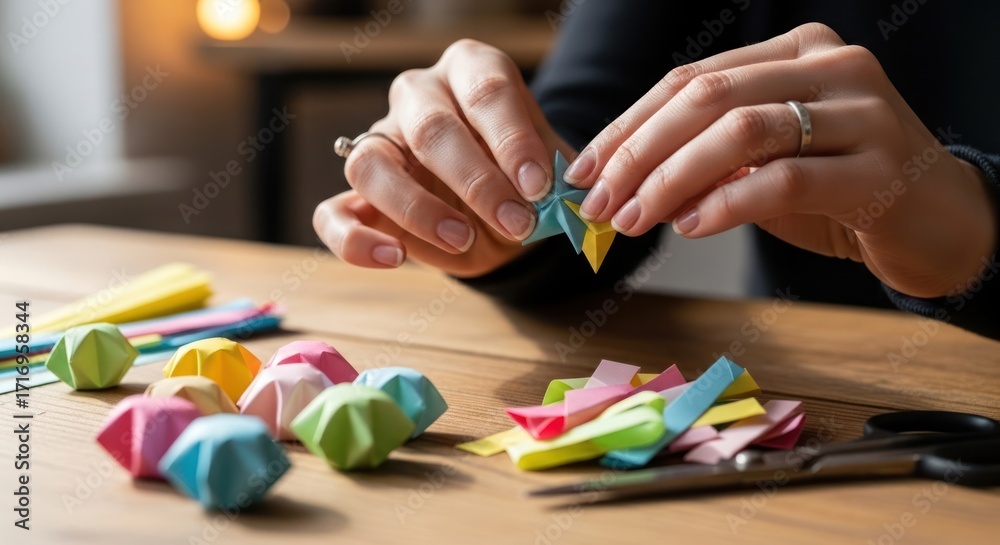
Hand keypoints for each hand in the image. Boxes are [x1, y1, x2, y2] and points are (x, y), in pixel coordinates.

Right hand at [313, 40, 572, 277]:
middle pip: (431, 128)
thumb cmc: (527, 180)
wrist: (506, 210)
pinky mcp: (358, 194)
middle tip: (518, 223)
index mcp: (471, 71)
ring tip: (463, 240)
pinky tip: (395, 258)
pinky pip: (332, 214)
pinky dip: (355, 242)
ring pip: (371, 163)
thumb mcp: (551, 174)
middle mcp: (419, 95)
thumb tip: (562, 205)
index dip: (512, 140)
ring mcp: (380, 140)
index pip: (486, 90)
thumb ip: (554, 185)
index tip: (539, 187)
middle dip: (478, 182)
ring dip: (418, 209)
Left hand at [563, 23, 995, 297]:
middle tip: (600, 201)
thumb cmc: (839, 192)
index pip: (690, 80)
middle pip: (708, 98)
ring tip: (635, 218)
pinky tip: (691, 227)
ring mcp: (861, 112)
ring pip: (742, 132)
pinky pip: (784, 180)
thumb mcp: (764, 165)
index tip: (586, 170)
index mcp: (796, 52)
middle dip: (640, 152)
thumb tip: (620, 182)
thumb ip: (706, 161)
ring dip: (673, 179)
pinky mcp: (879, 169)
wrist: (937, 224)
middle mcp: (831, 67)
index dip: (629, 126)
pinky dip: (727, 204)